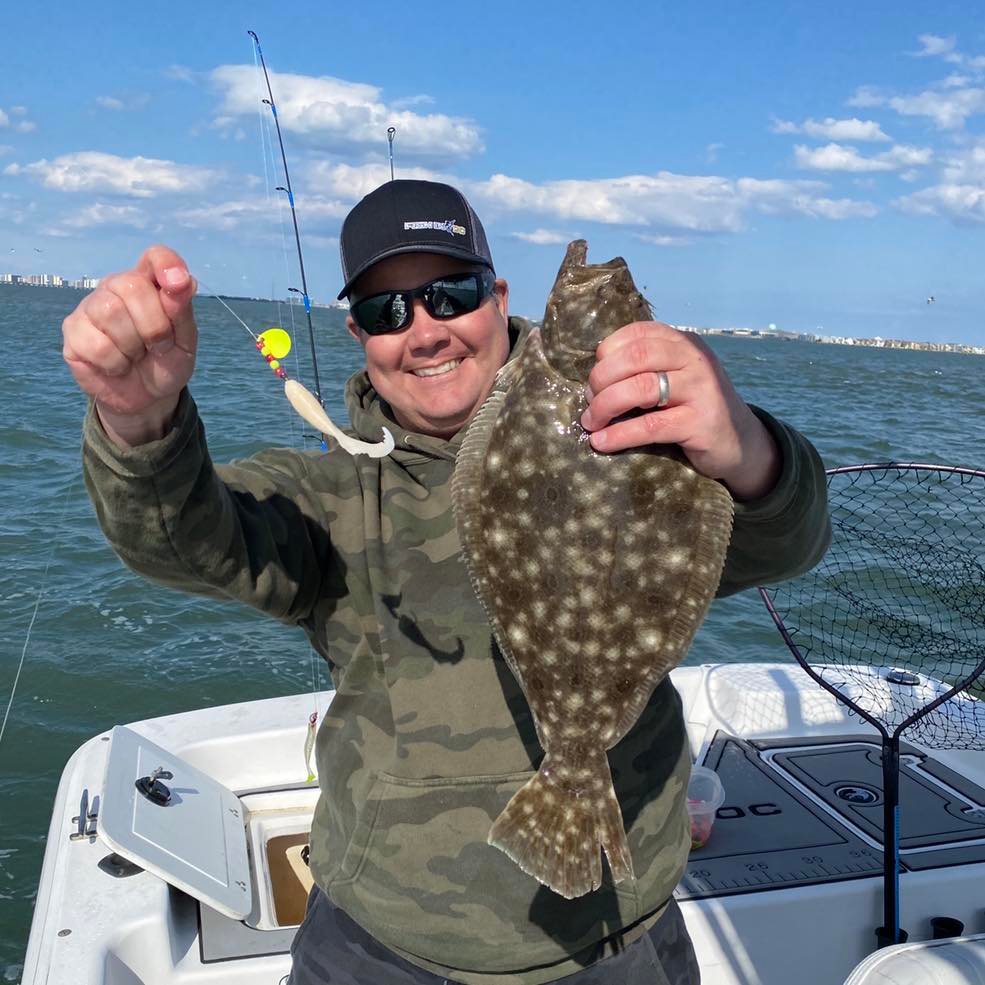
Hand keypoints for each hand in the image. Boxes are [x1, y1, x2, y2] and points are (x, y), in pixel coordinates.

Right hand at [62, 245, 197, 445]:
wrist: (146, 397)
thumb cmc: (165, 362)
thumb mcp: (185, 342)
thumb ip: (182, 312)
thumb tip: (183, 282)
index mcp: (150, 283)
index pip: (155, 256)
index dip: (166, 264)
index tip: (178, 283)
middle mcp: (117, 287)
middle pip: (132, 286)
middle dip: (154, 325)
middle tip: (158, 346)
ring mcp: (91, 306)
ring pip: (110, 312)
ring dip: (134, 346)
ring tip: (136, 355)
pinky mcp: (73, 331)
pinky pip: (96, 344)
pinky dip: (116, 363)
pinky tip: (117, 365)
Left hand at [579, 321, 780, 500]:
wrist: (740, 443)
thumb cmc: (693, 409)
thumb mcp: (674, 378)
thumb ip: (644, 369)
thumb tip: (593, 379)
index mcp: (684, 343)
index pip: (637, 333)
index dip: (607, 353)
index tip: (595, 378)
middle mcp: (695, 360)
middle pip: (635, 357)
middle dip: (601, 380)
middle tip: (589, 402)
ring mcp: (701, 389)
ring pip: (640, 388)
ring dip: (605, 406)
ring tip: (591, 423)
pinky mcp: (701, 423)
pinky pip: (650, 426)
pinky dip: (619, 435)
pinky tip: (601, 443)